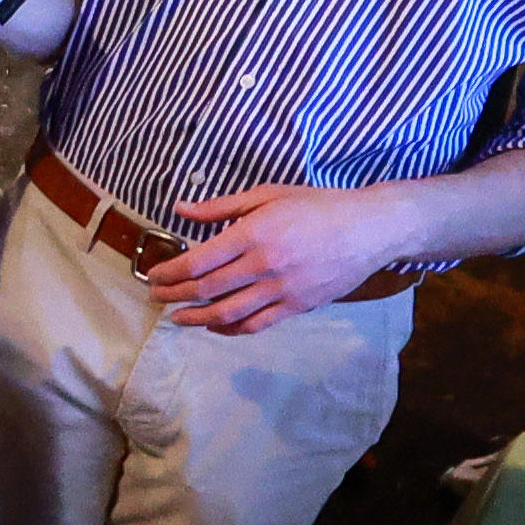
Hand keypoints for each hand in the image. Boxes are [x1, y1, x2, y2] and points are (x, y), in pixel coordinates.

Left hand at [151, 184, 409, 335]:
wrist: (371, 229)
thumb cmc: (318, 206)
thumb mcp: (268, 194)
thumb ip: (221, 206)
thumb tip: (180, 209)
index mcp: (254, 234)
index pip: (199, 261)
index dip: (170, 272)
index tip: (154, 274)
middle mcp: (265, 265)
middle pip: (207, 289)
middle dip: (175, 295)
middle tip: (155, 296)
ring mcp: (283, 290)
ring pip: (228, 313)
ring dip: (196, 318)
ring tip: (176, 318)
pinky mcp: (298, 306)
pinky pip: (257, 324)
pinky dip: (231, 329)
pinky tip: (214, 326)